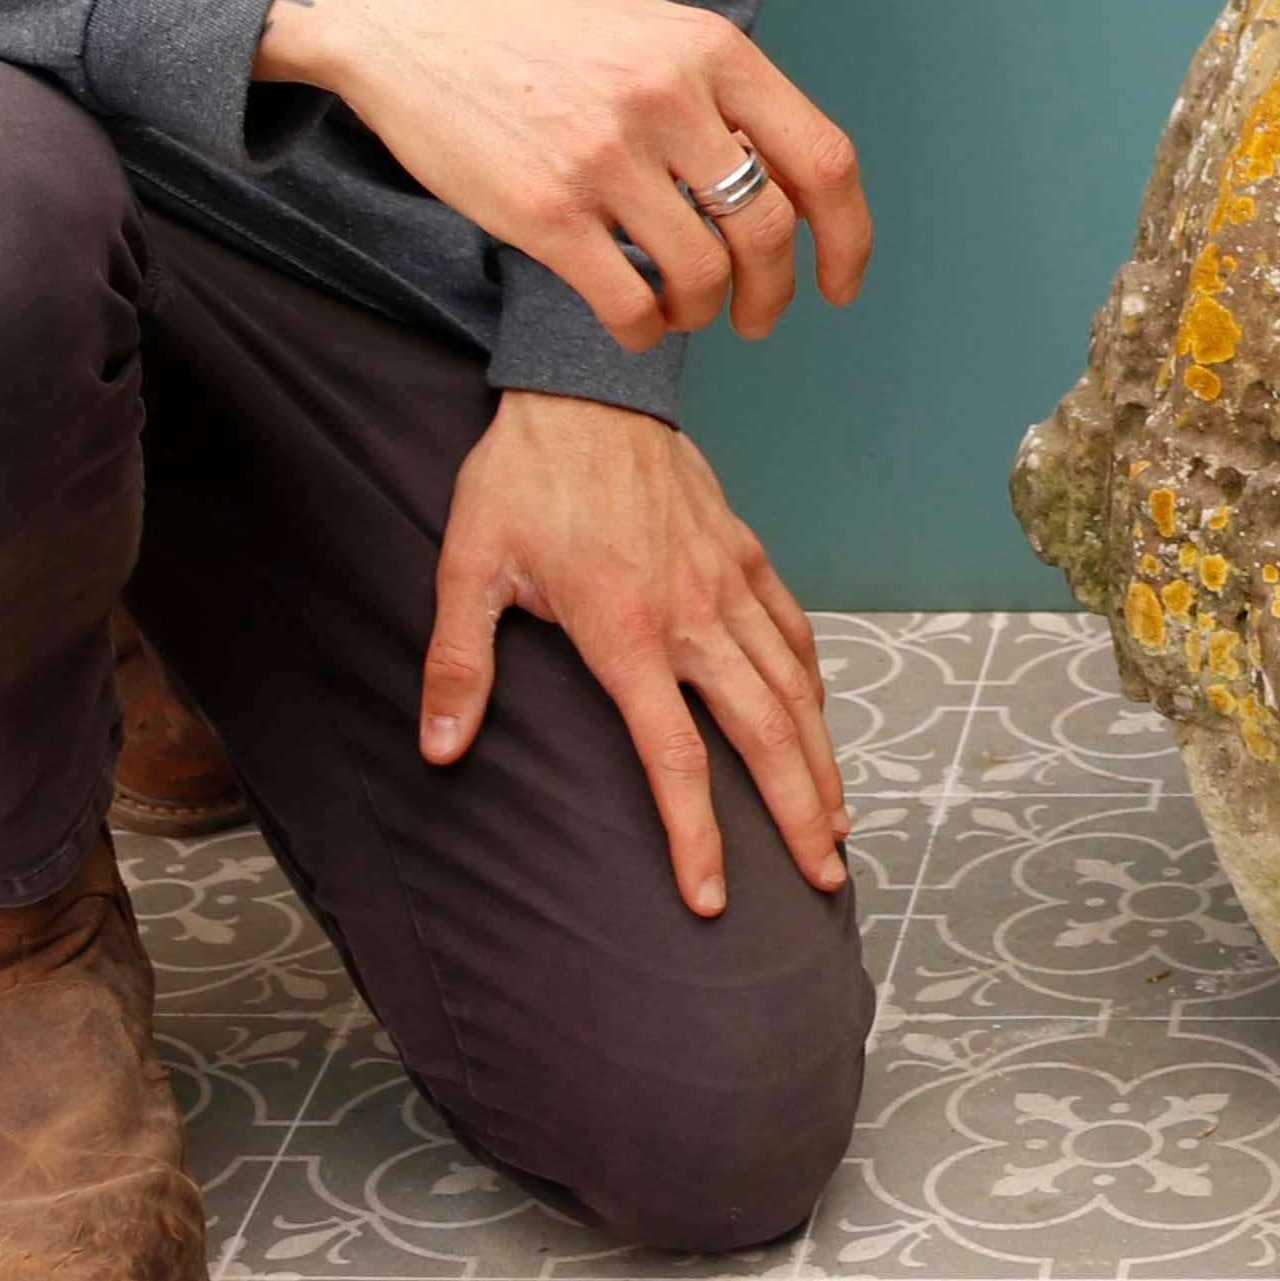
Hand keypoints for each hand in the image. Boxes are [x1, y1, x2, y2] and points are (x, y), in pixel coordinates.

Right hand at [254, 0, 869, 350]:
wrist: (412, 17)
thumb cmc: (537, 34)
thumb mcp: (652, 31)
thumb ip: (718, 96)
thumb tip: (781, 181)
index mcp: (713, 51)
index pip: (821, 159)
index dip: (848, 237)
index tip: (841, 283)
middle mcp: (669, 99)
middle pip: (769, 230)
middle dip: (774, 293)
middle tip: (757, 317)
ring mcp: (606, 156)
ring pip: (702, 275)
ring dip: (703, 313)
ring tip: (684, 310)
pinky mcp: (544, 208)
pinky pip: (628, 302)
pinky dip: (645, 332)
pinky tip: (635, 324)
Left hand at [424, 389, 848, 915]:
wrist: (586, 383)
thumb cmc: (521, 476)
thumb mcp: (468, 565)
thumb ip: (460, 662)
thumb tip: (441, 749)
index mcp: (627, 632)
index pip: (675, 758)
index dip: (697, 837)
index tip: (711, 897)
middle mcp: (693, 616)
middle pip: (763, 734)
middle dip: (798, 813)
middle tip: (824, 877)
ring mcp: (726, 582)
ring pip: (793, 687)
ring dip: (819, 759)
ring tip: (838, 821)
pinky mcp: (742, 551)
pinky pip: (792, 628)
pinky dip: (813, 681)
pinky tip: (817, 716)